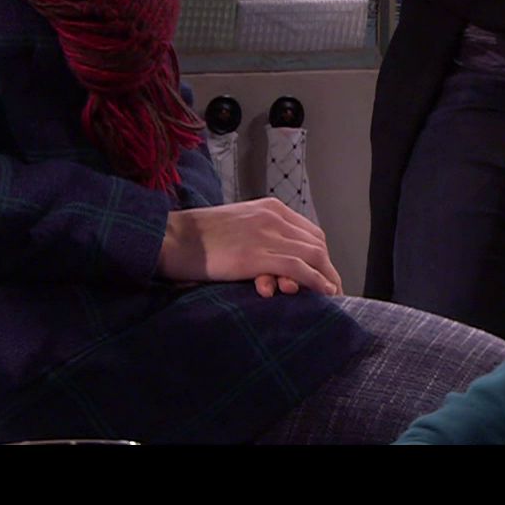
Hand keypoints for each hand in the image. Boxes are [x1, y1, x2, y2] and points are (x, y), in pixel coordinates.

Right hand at [157, 198, 343, 297]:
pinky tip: (324, 294)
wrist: (171, 238)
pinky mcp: (257, 255)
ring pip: (312, 255)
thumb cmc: (197, 238)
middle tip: (333, 290)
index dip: (320, 255)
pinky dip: (316, 281)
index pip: (309, 231)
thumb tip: (272, 261)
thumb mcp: (235, 226)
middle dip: (328, 268)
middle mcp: (273, 217)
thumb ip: (257, 235)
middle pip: (316, 243)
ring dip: (327, 278)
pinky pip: (298, 267)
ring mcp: (266, 235)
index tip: (324, 274)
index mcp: (269, 208)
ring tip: (332, 297)